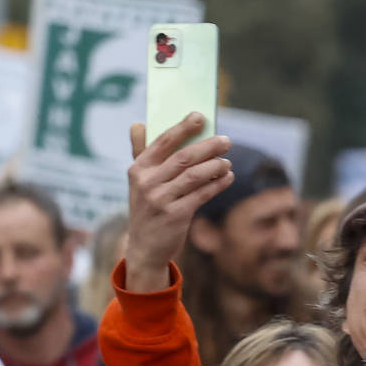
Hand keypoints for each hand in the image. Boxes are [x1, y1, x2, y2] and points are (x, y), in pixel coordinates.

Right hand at [124, 114, 233, 292]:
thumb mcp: (138, 182)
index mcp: (138, 169)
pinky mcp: (175, 215)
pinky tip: (227, 178)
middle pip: (183, 157)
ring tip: (227, 162)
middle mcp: (147, 182)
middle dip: (208, 147)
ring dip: (215, 166)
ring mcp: (160, 200)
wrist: (144, 248)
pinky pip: (201, 194)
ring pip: (194, 176)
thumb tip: (137, 124)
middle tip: (226, 141)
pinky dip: (217, 184)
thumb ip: (140, 152)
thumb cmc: (146, 207)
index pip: (163, 141)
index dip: (183, 127)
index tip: (200, 117)